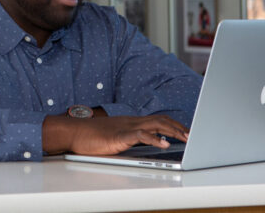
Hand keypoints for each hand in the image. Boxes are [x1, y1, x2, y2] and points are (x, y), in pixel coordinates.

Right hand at [42, 113, 188, 155]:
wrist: (72, 132)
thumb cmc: (89, 136)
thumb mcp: (113, 136)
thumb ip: (127, 138)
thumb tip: (141, 145)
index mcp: (130, 122)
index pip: (157, 119)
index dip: (173, 124)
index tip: (185, 131)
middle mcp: (131, 122)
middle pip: (160, 120)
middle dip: (178, 127)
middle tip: (192, 135)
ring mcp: (125, 128)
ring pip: (155, 125)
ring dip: (173, 131)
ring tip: (186, 138)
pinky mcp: (119, 136)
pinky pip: (140, 135)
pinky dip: (154, 139)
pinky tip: (164, 144)